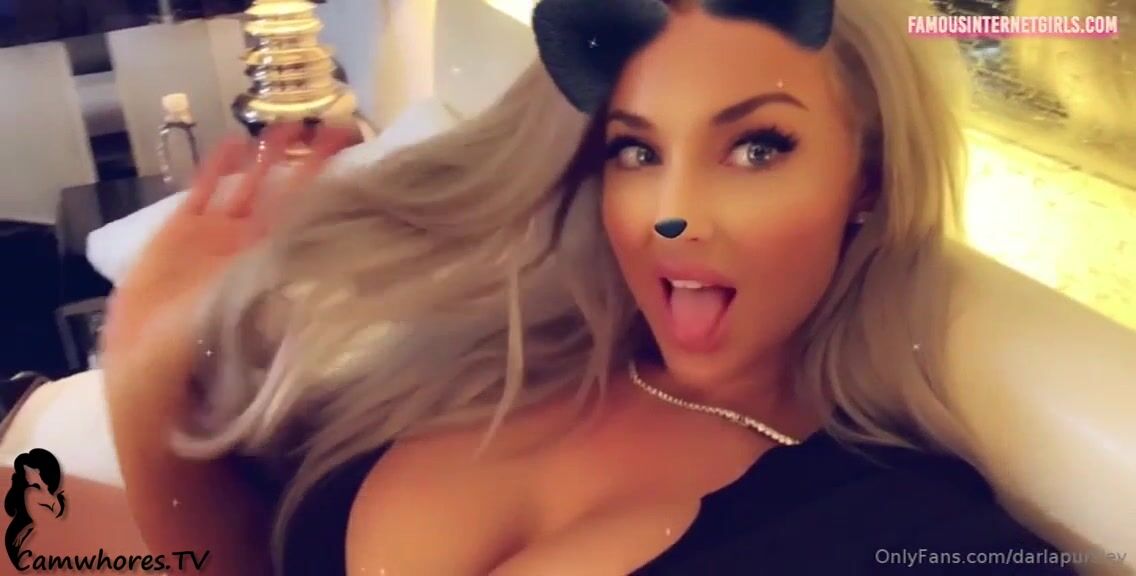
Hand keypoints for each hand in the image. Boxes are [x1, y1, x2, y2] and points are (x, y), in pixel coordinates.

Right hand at [100, 124, 354, 366]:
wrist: (145, 365)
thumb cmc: (202, 353)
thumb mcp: (247, 324)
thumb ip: (278, 295)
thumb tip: (325, 278)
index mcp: (269, 266)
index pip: (306, 218)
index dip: (325, 188)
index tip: (348, 164)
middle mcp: (249, 246)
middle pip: (282, 195)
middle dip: (302, 163)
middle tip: (326, 127)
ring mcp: (215, 236)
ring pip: (247, 187)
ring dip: (265, 158)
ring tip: (287, 125)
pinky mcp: (179, 232)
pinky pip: (202, 192)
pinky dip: (216, 168)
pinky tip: (233, 142)